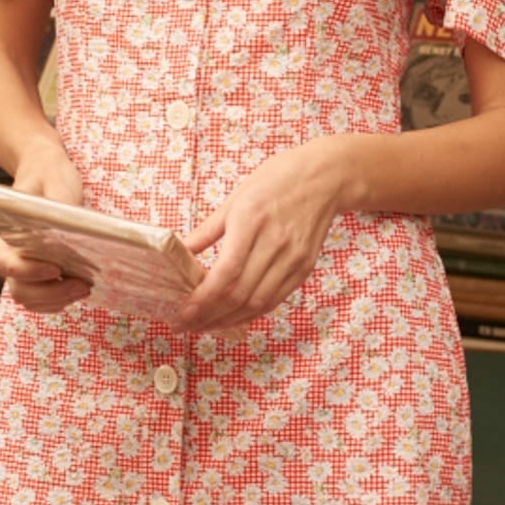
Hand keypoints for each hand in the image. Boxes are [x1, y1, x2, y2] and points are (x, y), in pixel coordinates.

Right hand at [0, 137, 91, 314]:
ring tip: (85, 287)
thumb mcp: (55, 181)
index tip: (56, 268)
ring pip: (29, 299)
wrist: (45, 172)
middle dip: (50, 293)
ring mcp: (23, 267)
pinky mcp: (38, 273)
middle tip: (82, 284)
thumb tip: (70, 229)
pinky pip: (41, 299)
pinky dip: (59, 301)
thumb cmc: (48, 175)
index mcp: (6, 233)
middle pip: (19, 289)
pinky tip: (79, 289)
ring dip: (57, 301)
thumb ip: (58, 204)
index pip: (5, 264)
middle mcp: (10, 254)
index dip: (28, 272)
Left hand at [176, 142, 341, 332]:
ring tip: (204, 327)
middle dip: (209, 316)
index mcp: (252, 220)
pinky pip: (275, 300)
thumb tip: (179, 252)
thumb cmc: (277, 180)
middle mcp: (275, 243)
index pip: (227, 272)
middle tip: (185, 325)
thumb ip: (207, 230)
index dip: (203, 299)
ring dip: (228, 321)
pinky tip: (233, 317)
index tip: (183, 313)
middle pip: (240, 294)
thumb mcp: (236, 198)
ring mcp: (293, 258)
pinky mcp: (305, 268)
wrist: (325, 177)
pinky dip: (251, 314)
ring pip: (258, 303)